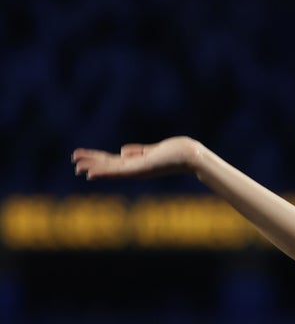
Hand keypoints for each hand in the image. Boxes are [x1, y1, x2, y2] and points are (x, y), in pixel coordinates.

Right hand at [72, 137, 202, 180]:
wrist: (191, 156)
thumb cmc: (177, 152)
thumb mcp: (153, 150)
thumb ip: (138, 151)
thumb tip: (121, 151)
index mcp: (137, 163)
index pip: (112, 161)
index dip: (96, 159)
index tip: (80, 157)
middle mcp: (135, 169)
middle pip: (108, 166)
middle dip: (91, 163)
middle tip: (74, 162)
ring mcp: (137, 170)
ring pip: (110, 170)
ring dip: (93, 168)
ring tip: (77, 167)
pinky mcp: (140, 169)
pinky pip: (118, 172)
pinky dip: (104, 172)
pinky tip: (91, 173)